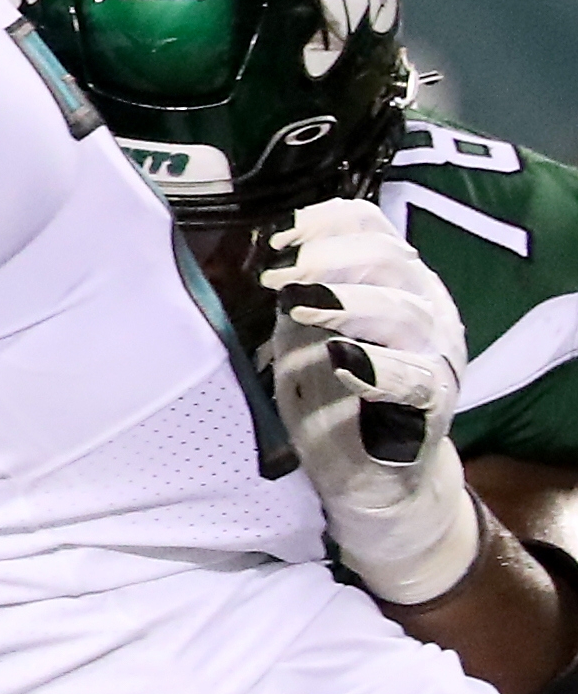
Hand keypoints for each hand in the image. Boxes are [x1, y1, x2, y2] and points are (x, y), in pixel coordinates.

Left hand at [266, 198, 479, 605]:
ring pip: (405, 311)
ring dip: (347, 303)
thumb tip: (256, 255)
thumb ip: (295, 291)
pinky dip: (380, 367)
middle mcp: (426, 308)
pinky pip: (417, 378)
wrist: (373, 472)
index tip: (280, 236)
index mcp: (395, 280)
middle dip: (329, 259)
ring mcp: (436, 356)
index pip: (372, 227)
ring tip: (299, 306)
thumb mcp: (302, 330)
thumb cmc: (332, 390)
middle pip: (390, 260)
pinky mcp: (435, 405)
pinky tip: (341, 360)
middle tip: (280, 275)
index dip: (326, 222)